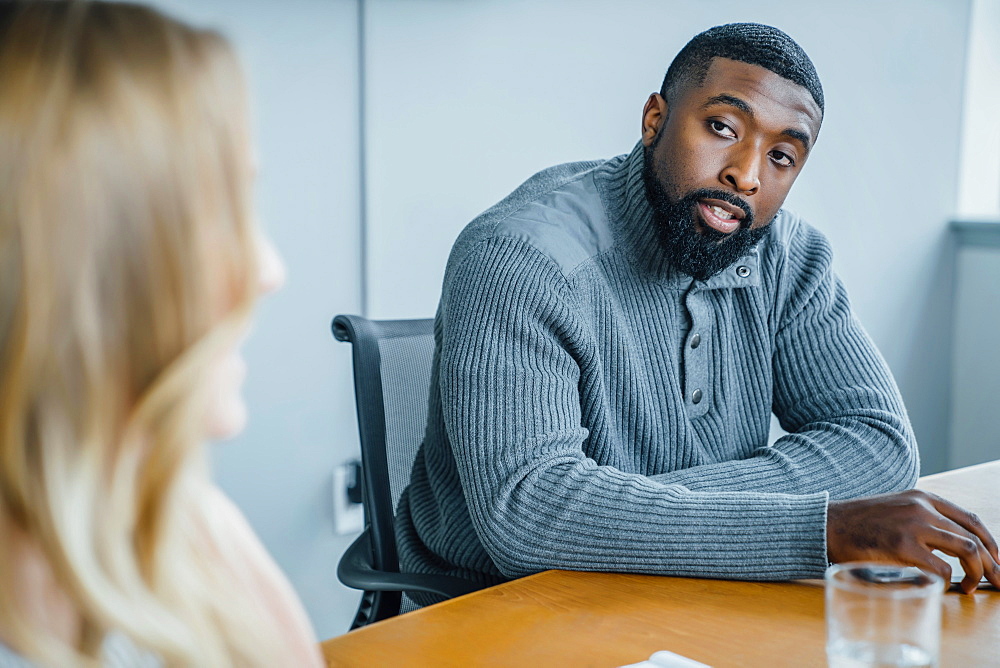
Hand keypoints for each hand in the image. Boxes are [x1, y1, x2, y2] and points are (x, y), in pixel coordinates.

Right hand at [827, 490, 999, 593]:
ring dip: (976, 573)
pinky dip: (949, 580)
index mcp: (923, 497)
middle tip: (998, 581)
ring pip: (967, 549)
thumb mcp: (896, 509)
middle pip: (974, 536)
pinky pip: (942, 568)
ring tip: (970, 586)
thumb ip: (921, 519)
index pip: (971, 519)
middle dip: (992, 563)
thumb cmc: (859, 523)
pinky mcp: (902, 546)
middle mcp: (922, 507)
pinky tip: (945, 586)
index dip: (991, 543)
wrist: (827, 524)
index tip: (997, 561)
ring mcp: (913, 525)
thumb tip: (948, 546)